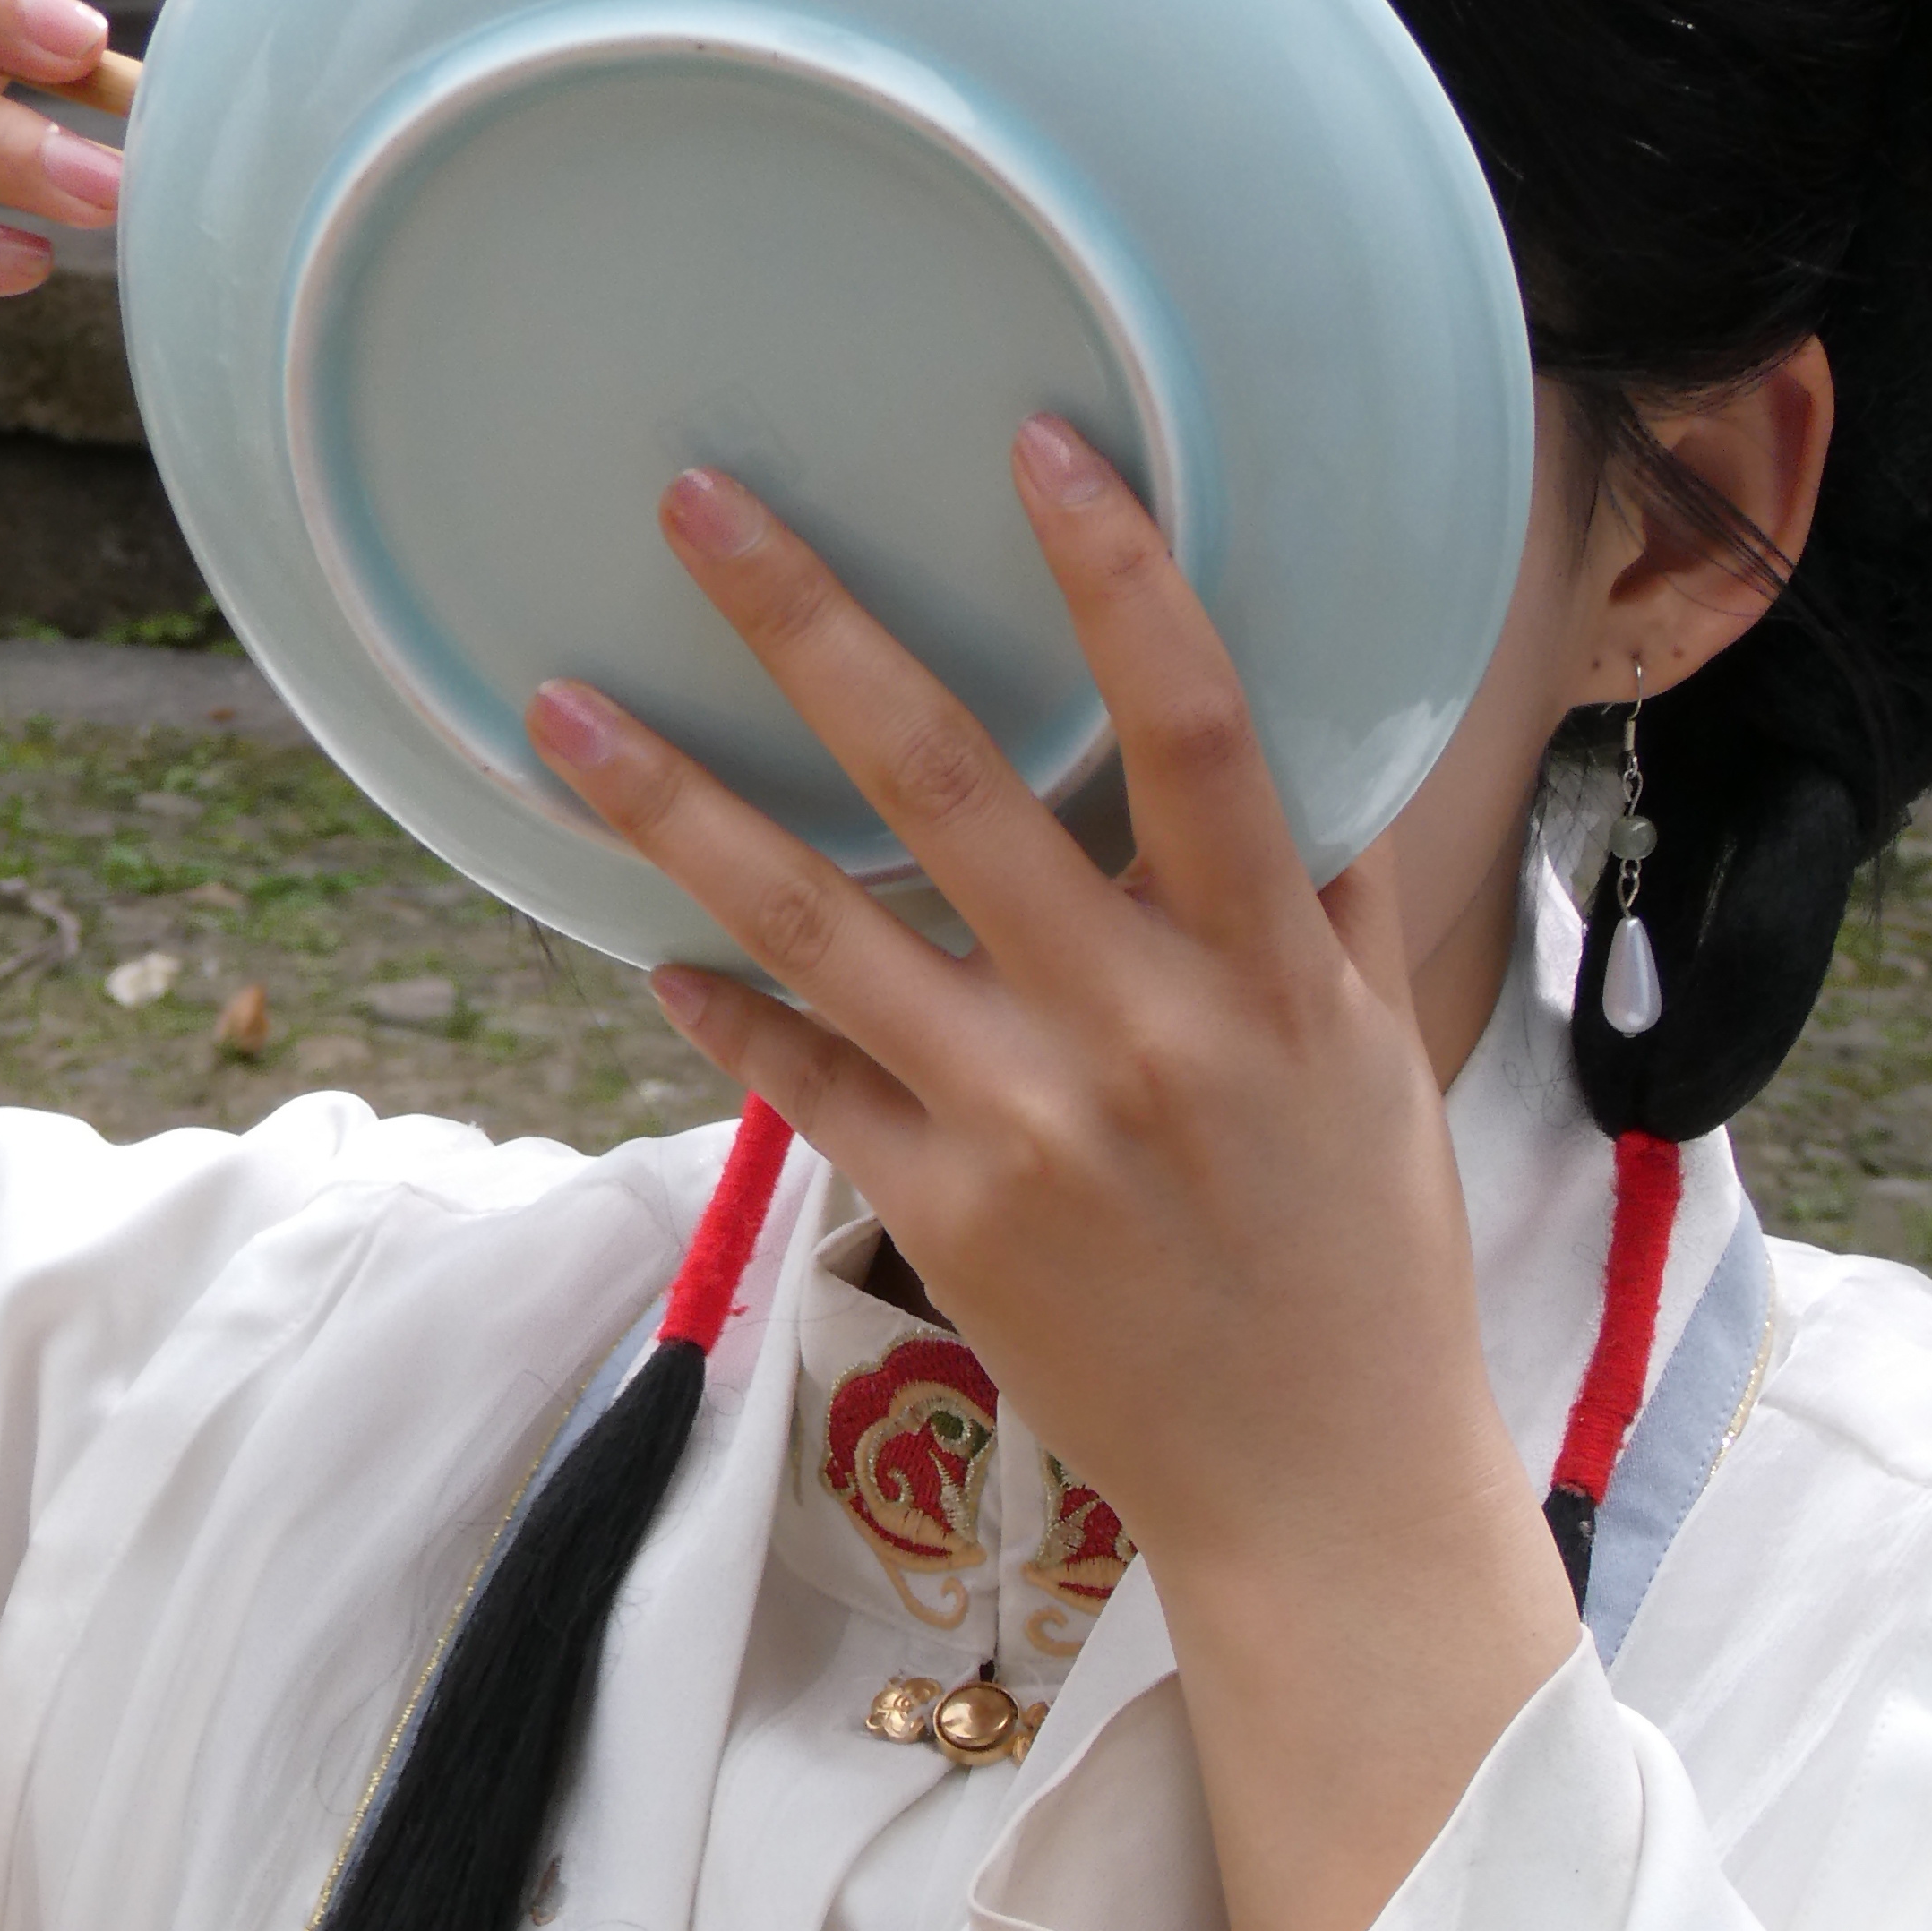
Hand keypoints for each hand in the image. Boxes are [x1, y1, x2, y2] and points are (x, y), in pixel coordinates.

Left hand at [528, 421, 1579, 1930]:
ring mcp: (1021, 1129)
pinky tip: (644, 935)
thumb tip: (1299, 738)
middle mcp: (1136, 1032)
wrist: (1320, 1489)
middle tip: (693, 494)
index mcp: (1267, 972)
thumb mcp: (1376, 1060)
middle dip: (808, 622)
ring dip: (673, 804)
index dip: (1119, 577)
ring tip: (555, 704)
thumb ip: (1320, 896)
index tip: (1033, 441)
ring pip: (814, 926)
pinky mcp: (941, 1218)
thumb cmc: (1360, 1260)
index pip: (1198, 728)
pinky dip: (720, 1006)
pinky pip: (800, 1082)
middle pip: (946, 782)